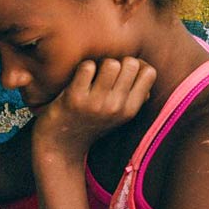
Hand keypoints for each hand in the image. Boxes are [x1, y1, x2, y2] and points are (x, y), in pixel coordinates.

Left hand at [33, 56, 155, 164]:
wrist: (58, 146)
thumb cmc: (89, 123)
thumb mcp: (117, 116)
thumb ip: (135, 96)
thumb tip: (146, 71)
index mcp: (130, 110)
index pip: (149, 73)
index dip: (136, 66)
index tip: (122, 73)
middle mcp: (116, 107)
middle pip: (131, 63)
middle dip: (118, 62)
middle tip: (103, 74)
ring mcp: (96, 103)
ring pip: (111, 63)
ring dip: (99, 64)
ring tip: (90, 76)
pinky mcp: (75, 98)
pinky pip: (87, 67)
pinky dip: (81, 68)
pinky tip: (77, 79)